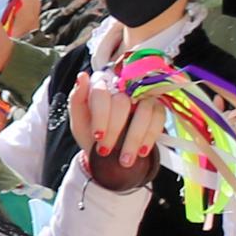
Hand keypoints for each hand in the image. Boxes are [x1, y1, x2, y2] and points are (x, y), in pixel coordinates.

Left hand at [72, 71, 166, 189]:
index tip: (98, 136)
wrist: (108, 149)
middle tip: (105, 150)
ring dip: (133, 139)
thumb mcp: (79, 120)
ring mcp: (143, 95)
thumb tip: (82, 76)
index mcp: (101, 84)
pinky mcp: (157, 107)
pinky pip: (158, 119)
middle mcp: (124, 85)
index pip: (101, 92)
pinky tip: (141, 152)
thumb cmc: (91, 131)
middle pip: (122, 103)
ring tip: (125, 160)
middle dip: (114, 130)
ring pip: (143, 112)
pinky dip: (149, 138)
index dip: (100, 115)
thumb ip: (76, 99)